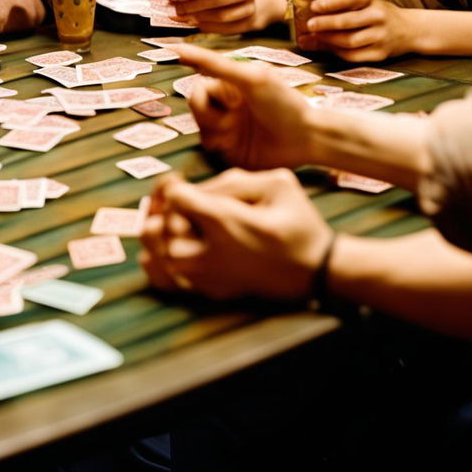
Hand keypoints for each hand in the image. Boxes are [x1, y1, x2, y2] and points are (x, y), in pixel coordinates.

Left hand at [140, 169, 332, 300]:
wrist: (316, 272)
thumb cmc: (299, 223)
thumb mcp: (278, 183)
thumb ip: (233, 179)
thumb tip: (197, 188)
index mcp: (224, 222)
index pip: (173, 198)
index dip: (172, 184)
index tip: (180, 179)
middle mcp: (206, 253)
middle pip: (158, 225)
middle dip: (166, 208)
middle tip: (182, 200)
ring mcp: (204, 278)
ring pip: (156, 253)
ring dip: (162, 232)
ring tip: (178, 221)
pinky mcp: (207, 292)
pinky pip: (162, 279)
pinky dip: (157, 260)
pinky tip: (171, 246)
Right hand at [173, 44, 315, 169]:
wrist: (307, 139)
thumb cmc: (283, 102)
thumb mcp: (250, 78)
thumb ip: (214, 64)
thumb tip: (178, 48)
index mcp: (229, 85)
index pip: (197, 89)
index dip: (208, 99)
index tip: (233, 102)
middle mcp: (225, 105)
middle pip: (195, 111)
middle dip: (213, 117)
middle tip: (237, 118)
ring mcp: (227, 129)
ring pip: (200, 131)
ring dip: (219, 132)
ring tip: (242, 133)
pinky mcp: (230, 151)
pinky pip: (209, 149)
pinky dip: (221, 147)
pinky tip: (240, 145)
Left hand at [307, 0, 414, 60]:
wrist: (409, 30)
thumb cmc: (378, 13)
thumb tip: (314, 1)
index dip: (331, 2)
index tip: (314, 6)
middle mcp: (378, 16)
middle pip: (347, 22)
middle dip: (325, 24)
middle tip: (309, 25)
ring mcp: (380, 36)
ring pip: (349, 41)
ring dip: (328, 40)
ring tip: (313, 37)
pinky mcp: (380, 54)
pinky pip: (354, 56)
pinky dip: (337, 52)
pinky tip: (326, 47)